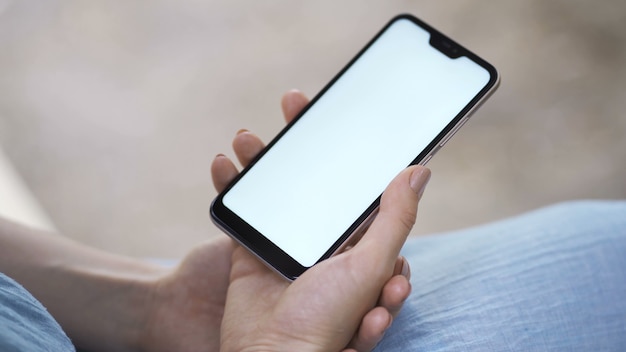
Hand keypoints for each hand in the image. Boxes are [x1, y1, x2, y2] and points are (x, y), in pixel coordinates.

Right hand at [212, 90, 430, 350]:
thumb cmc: (329, 321)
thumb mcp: (371, 266)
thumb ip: (394, 220)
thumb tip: (419, 171)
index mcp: (358, 242)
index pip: (356, 183)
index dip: (349, 146)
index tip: (340, 112)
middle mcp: (324, 241)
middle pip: (313, 178)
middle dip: (301, 141)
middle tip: (293, 102)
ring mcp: (286, 245)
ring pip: (275, 189)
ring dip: (262, 159)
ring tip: (248, 135)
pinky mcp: (253, 253)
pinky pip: (241, 212)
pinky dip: (230, 187)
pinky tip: (223, 164)